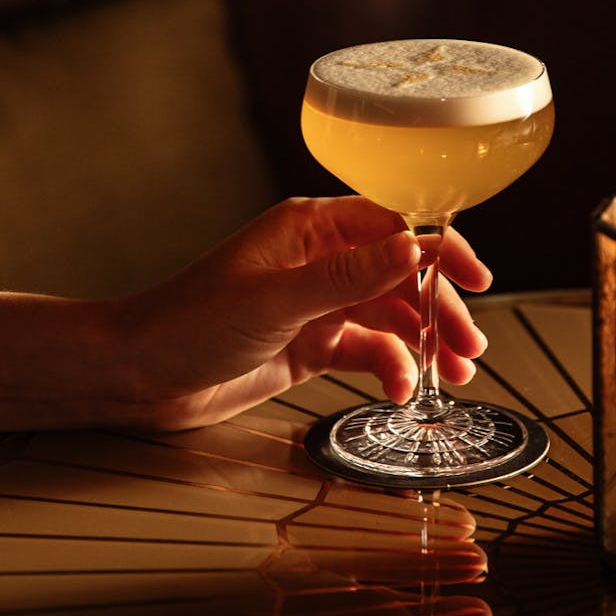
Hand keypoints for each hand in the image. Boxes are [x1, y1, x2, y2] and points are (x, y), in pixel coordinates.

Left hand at [121, 197, 492, 428]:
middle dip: (438, 309)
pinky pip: (368, 351)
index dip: (439, 251)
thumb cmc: (187, 323)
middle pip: (401, 276)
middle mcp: (320, 261)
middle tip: (466, 347)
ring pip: (390, 317)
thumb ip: (347, 277)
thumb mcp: (274, 300)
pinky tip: (399, 390)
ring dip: (423, 345)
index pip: (393, 226)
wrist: (140, 377)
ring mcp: (317, 303)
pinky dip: (390, 369)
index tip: (476, 279)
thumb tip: (411, 248)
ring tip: (450, 375)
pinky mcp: (312, 344)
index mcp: (310, 229)